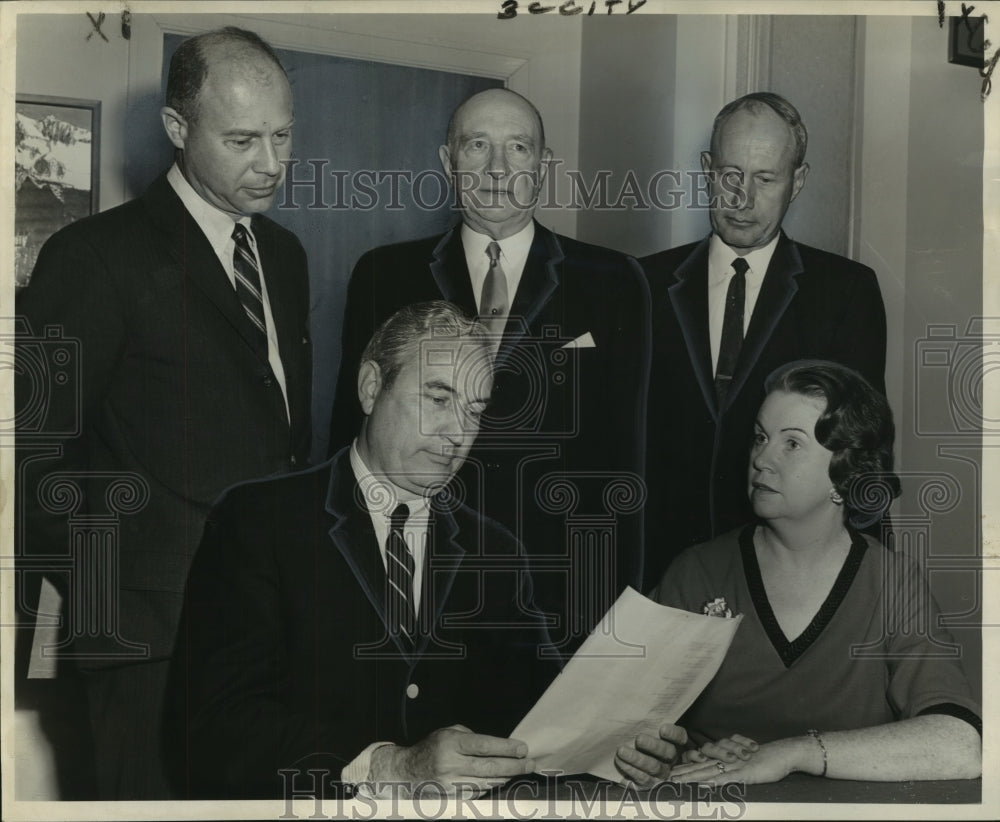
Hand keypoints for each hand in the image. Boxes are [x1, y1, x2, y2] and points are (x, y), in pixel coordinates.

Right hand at [372, 725, 534, 795]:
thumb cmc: (432, 748)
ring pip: (487, 783)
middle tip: (529, 763)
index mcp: (451, 743)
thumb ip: (471, 737)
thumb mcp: (448, 733)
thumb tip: (498, 747)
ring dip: (506, 777)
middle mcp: (451, 764)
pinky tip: (500, 780)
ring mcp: (452, 784)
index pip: (485, 746)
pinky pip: (478, 793)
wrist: (407, 772)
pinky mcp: (453, 798)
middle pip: (490, 767)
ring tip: (518, 771)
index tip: (523, 748)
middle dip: (514, 766)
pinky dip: (491, 786)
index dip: (506, 748)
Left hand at [614, 724, 688, 786]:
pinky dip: (630, 769)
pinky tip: (620, 761)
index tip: (662, 729)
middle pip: (667, 752)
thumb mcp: (646, 726)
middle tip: (639, 739)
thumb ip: (647, 719)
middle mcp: (670, 758)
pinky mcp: (649, 783)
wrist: (625, 757)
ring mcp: (661, 773)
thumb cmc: (638, 735)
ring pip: (654, 767)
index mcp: (674, 742)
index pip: (680, 737)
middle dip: (653, 746)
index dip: (674, 734)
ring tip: (621, 750)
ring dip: (637, 759)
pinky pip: (642, 778)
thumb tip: (641, 699)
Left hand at [671, 739, 796, 785]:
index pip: (701, 763)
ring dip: (693, 776)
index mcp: (725, 758)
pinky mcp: (745, 773)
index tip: (670, 773)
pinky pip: (728, 777)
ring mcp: (735, 766)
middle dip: (683, 772)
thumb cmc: (763, 760)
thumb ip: (729, 770)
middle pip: (700, 766)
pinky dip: (716, 781)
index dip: (686, 767)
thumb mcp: (744, 764)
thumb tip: (713, 779)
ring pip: (709, 771)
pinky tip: (704, 784)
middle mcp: (727, 760)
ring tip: (678, 781)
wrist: (782, 753)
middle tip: (667, 777)